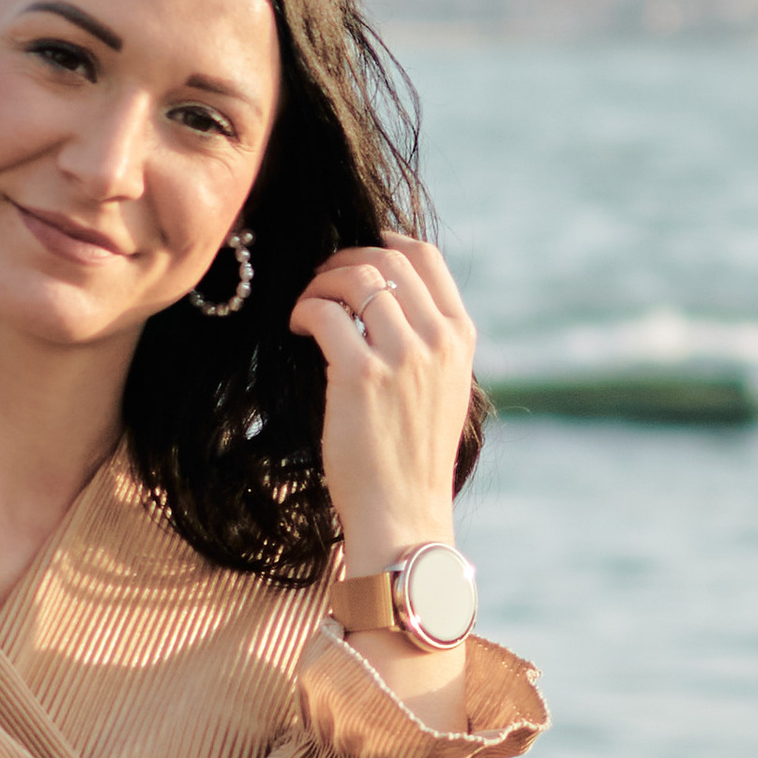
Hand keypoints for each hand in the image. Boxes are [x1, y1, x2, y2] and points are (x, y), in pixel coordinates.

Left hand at [287, 235, 476, 574]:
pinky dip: (304, 310)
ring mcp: (403, 356)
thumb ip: (430, 344)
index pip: (425, 257)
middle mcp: (437, 340)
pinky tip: (297, 329)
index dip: (383, 242)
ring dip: (320, 283)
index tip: (355, 254)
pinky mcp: (362, 375)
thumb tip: (389, 299)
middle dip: (343, 260)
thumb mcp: (442, 392)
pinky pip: (326, 312)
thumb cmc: (412, 459)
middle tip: (319, 282)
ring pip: (355, 277)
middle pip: (387, 259)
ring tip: (306, 308)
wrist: (403, 515)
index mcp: (460, 338)